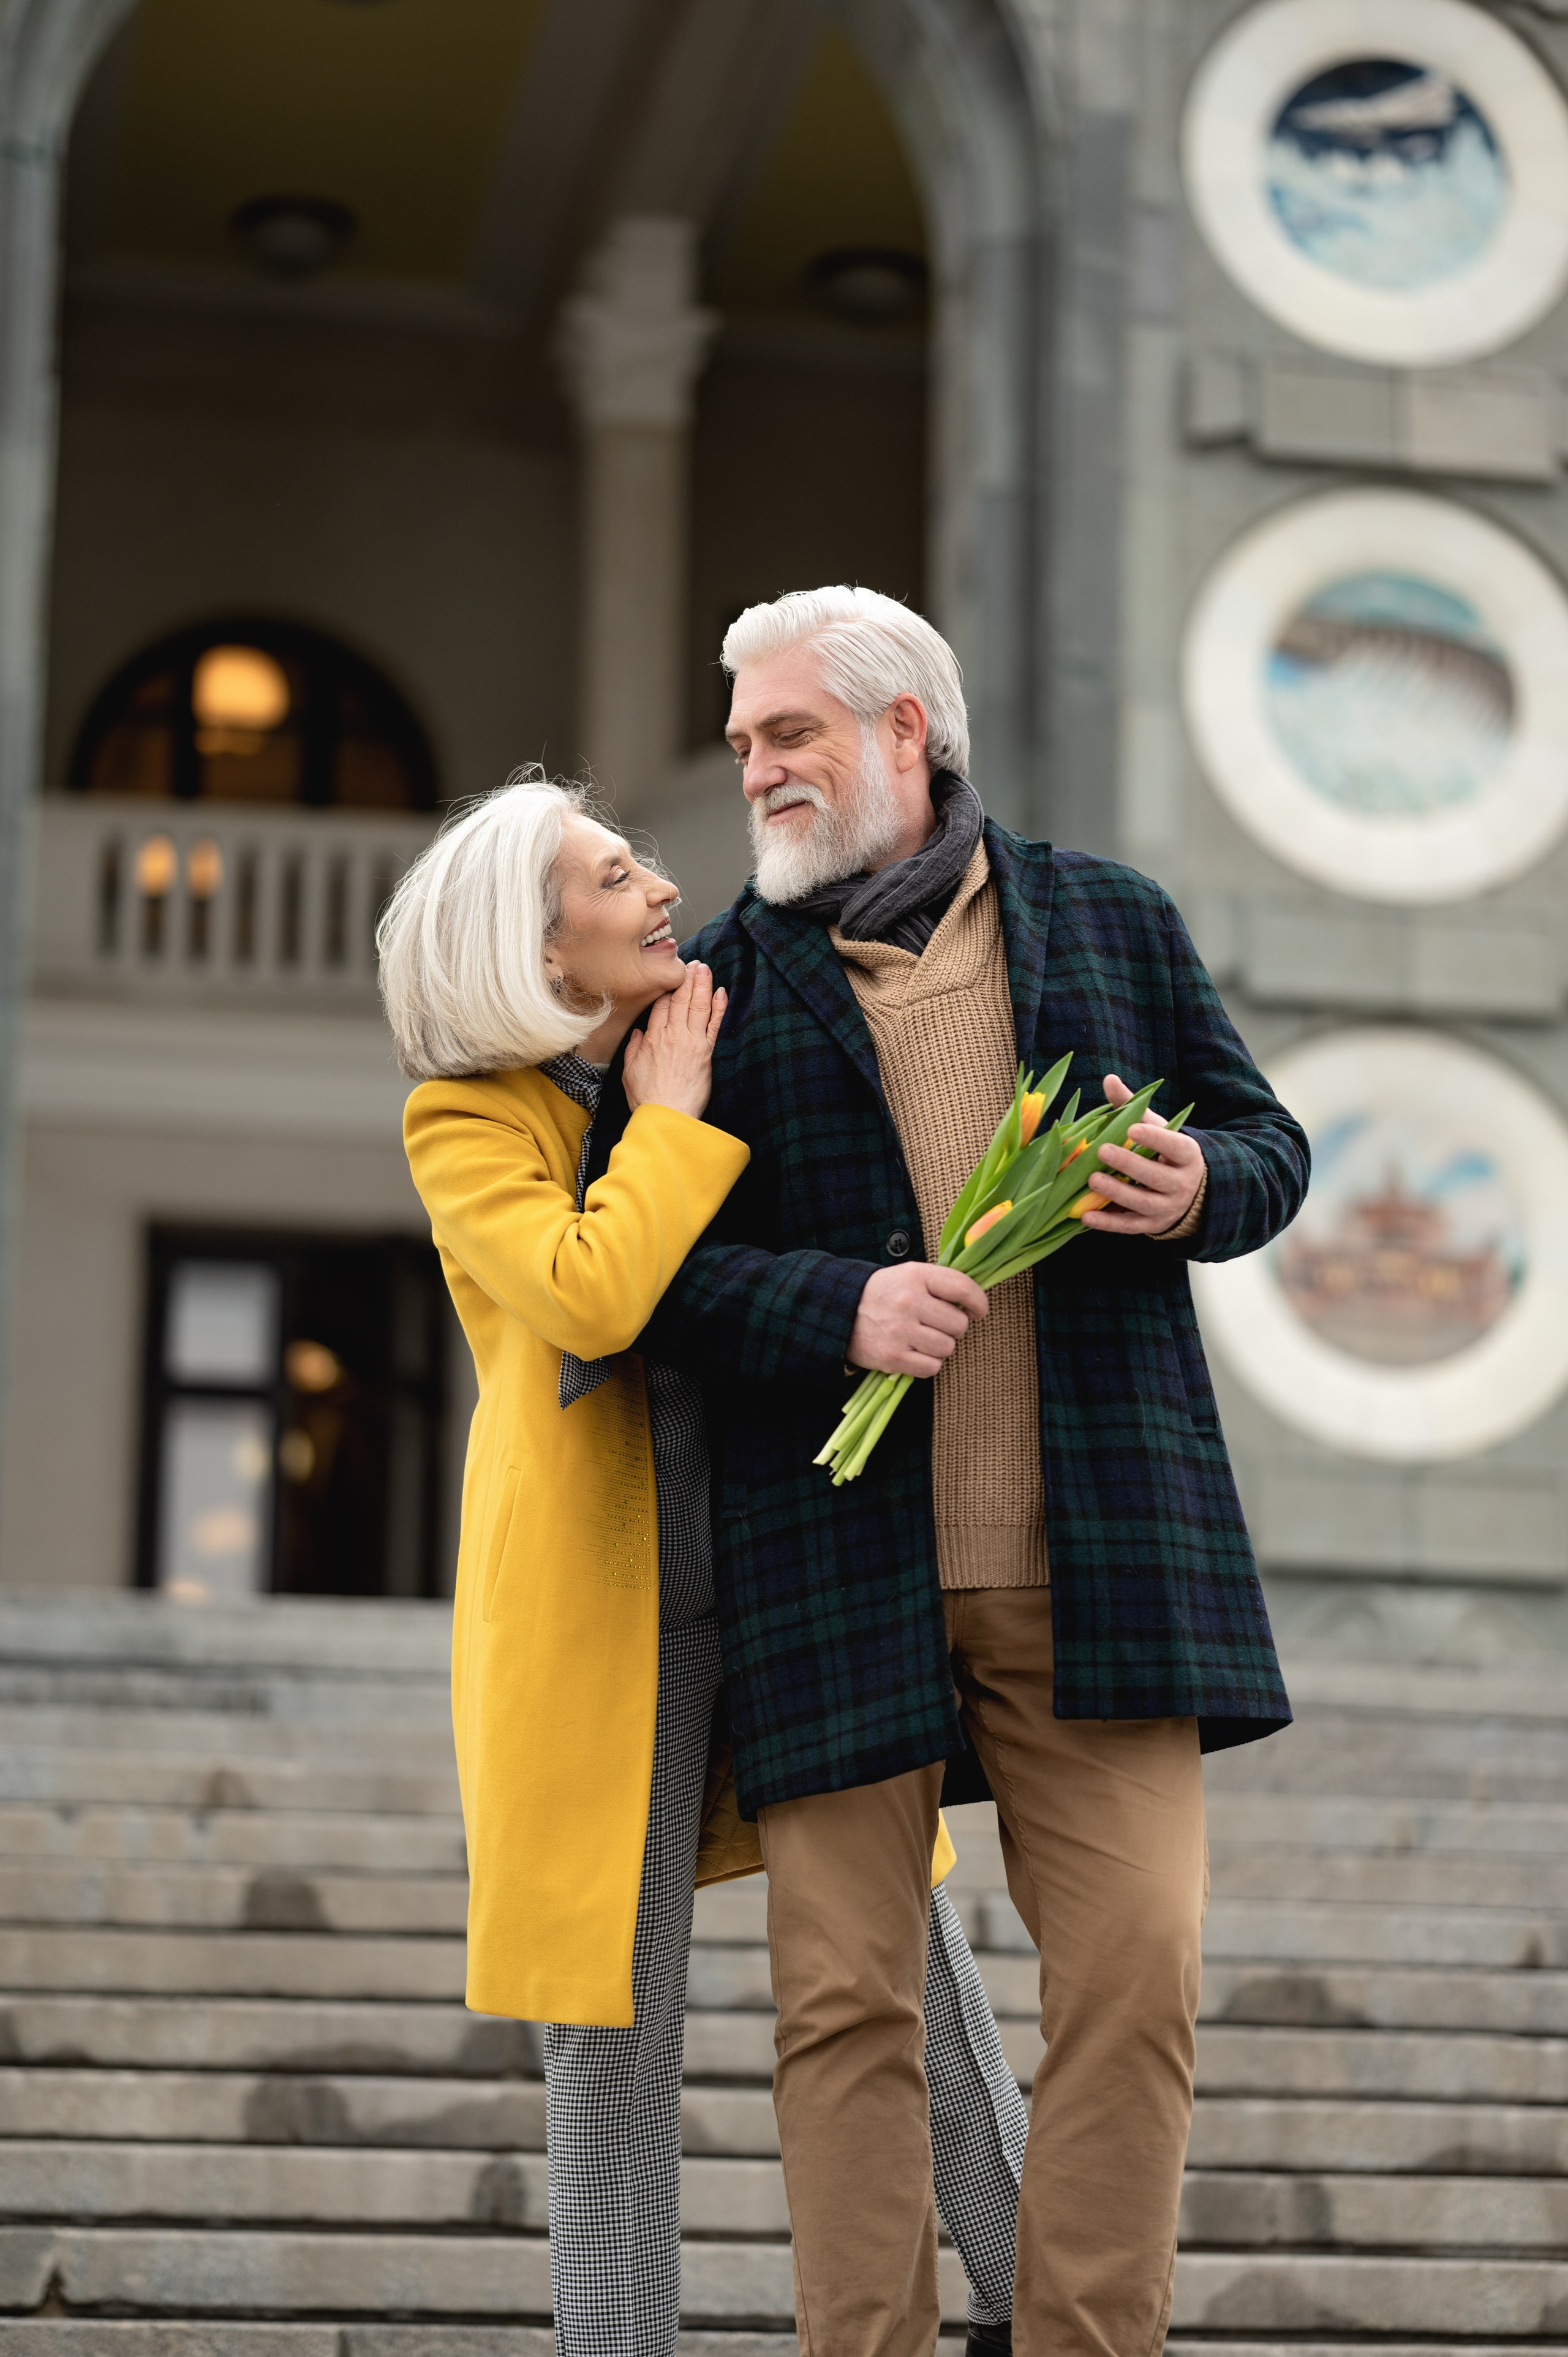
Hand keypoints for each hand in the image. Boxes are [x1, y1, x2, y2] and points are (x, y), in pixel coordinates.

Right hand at [622, 964, 727, 1119]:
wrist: (666, 1116)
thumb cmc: (647, 1098)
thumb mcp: (629, 1071)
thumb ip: (633, 1048)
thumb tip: (638, 1032)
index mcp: (652, 1039)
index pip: (661, 1004)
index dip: (667, 988)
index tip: (672, 976)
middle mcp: (672, 1035)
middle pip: (680, 999)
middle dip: (686, 979)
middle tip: (691, 963)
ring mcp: (691, 1042)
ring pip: (698, 1006)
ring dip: (703, 985)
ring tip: (705, 968)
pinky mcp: (706, 1053)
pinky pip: (714, 1025)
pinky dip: (719, 1008)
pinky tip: (721, 992)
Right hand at [848, 1263, 988, 1378]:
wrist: (840, 1312)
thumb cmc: (884, 1294)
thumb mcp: (909, 1275)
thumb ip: (941, 1283)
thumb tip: (973, 1305)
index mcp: (916, 1276)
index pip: (962, 1288)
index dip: (979, 1302)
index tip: (979, 1311)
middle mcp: (909, 1302)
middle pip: (959, 1324)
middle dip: (954, 1327)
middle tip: (937, 1325)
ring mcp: (900, 1331)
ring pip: (947, 1348)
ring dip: (940, 1347)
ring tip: (923, 1339)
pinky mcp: (892, 1357)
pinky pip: (931, 1367)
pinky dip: (928, 1363)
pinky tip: (915, 1353)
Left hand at [1080, 1073, 1204, 1236]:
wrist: (1188, 1192)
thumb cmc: (1164, 1151)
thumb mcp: (1155, 1127)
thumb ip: (1132, 1106)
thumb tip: (1108, 1079)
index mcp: (1186, 1155)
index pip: (1174, 1146)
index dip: (1155, 1139)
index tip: (1132, 1129)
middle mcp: (1181, 1184)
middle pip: (1155, 1176)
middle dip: (1129, 1164)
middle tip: (1102, 1150)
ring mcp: (1167, 1208)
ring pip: (1142, 1203)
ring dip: (1116, 1192)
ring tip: (1091, 1178)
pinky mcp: (1151, 1226)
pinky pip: (1129, 1227)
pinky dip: (1107, 1223)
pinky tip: (1084, 1216)